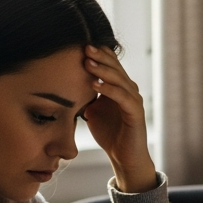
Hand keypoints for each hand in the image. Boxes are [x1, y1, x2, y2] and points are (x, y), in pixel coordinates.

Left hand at [82, 45, 156, 192]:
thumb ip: (86, 96)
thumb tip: (66, 84)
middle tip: (84, 47)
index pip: (111, 64)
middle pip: (116, 67)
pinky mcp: (136, 113)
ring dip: (103, 70)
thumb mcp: (93, 110)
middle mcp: (129, 90)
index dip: (99, 54)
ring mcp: (134, 101)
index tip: (80, 45)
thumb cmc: (109, 134)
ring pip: (119, 80)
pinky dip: (109, 90)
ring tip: (87, 63)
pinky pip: (123, 97)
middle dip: (100, 56)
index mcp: (120, 87)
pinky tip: (95, 84)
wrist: (124, 157)